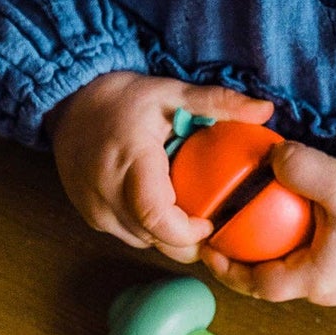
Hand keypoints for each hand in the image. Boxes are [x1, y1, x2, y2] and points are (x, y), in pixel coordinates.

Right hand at [45, 71, 274, 262]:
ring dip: (168, 237)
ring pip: (143, 242)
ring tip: (188, 214)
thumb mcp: (173, 92)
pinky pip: (129, 236)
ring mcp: (93, 207)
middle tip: (211, 226)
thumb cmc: (125, 98)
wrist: (70, 103)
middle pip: (154, 239)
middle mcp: (106, 190)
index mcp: (130, 161)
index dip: (188, 232)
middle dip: (187, 242)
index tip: (210, 225)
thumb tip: (265, 110)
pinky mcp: (89, 217)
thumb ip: (219, 102)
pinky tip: (164, 210)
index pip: (156, 216)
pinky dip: (149, 230)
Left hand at [202, 142, 335, 306]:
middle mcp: (327, 289)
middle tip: (221, 230)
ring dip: (265, 251)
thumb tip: (270, 156)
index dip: (227, 268)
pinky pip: (308, 260)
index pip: (257, 285)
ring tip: (245, 223)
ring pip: (288, 271)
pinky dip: (288, 244)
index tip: (207, 246)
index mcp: (317, 279)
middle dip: (242, 260)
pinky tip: (283, 217)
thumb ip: (300, 168)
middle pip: (270, 281)